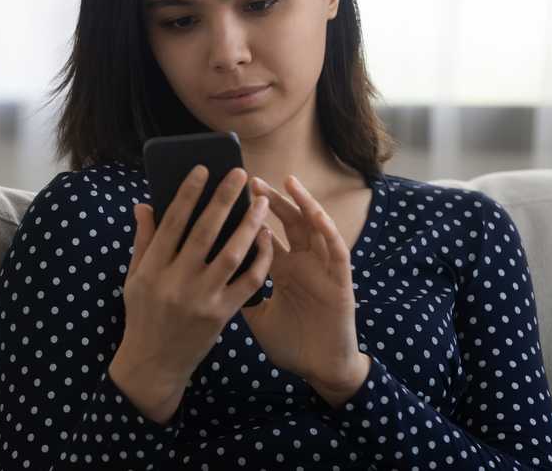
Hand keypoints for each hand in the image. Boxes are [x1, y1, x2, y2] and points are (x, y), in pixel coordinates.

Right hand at [113, 165, 274, 421]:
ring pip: (231, 254)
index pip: (172, 222)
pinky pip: (248, 282)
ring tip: (261, 202)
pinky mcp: (222, 314)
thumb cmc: (143, 314)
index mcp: (152, 269)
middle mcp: (176, 282)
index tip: (203, 169)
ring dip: (248, 225)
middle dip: (223, 200)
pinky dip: (260, 258)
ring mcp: (201, 299)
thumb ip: (143, 240)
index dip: (188, 194)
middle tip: (239, 174)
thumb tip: (144, 203)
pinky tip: (267, 238)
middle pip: (204, 232)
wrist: (154, 364)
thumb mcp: (135, 278)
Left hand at [240, 174, 366, 397]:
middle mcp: (303, 263)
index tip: (230, 195)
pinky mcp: (341, 281)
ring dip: (303, 203)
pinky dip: (328, 230)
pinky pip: (336, 250)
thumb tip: (210, 272)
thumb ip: (240, 291)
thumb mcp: (257, 316)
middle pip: (287, 222)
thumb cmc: (291, 344)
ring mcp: (322, 269)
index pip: (266, 234)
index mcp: (282, 270)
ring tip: (288, 182)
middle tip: (250, 180)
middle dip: (271, 200)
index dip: (251, 215)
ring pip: (314, 227)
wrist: (320, 370)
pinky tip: (315, 214)